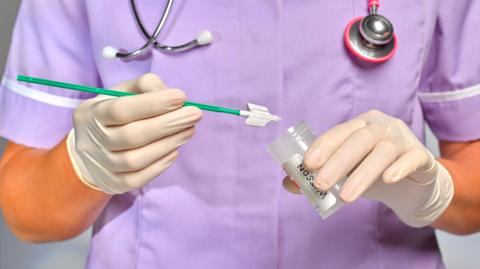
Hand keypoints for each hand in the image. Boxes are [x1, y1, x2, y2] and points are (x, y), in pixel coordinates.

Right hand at [67, 73, 202, 193]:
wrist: (89, 148)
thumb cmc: (113, 113)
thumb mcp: (122, 92)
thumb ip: (146, 87)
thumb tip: (175, 98)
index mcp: (91, 113)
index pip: (121, 109)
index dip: (153, 104)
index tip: (181, 97)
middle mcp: (92, 141)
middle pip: (132, 136)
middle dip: (168, 124)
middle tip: (195, 115)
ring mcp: (102, 165)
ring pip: (136, 160)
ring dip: (168, 144)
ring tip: (189, 130)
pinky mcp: (113, 184)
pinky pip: (138, 179)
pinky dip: (160, 165)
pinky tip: (175, 150)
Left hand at [283, 110, 453, 226]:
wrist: (413, 185)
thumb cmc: (373, 173)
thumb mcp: (345, 173)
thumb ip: (319, 175)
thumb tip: (288, 183)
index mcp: (359, 125)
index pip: (338, 132)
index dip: (322, 147)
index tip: (306, 164)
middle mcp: (381, 126)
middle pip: (359, 139)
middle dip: (337, 162)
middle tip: (321, 184)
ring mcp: (403, 139)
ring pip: (383, 151)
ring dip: (362, 174)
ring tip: (345, 197)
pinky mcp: (422, 156)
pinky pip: (412, 158)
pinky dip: (399, 168)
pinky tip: (388, 180)